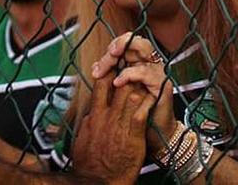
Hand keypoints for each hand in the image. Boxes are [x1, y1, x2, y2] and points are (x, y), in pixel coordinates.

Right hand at [72, 68, 150, 184]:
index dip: (109, 72)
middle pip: (118, 85)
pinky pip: (142, 111)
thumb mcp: (83, 137)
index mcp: (94, 115)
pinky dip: (148, 101)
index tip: (116, 67)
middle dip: (128, 73)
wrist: (99, 180)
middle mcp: (107, 115)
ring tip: (147, 77)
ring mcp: (120, 123)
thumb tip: (90, 114)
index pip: (101, 85)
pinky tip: (154, 94)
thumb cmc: (90, 163)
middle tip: (136, 65)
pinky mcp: (133, 133)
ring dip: (140, 84)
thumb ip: (89, 123)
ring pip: (132, 94)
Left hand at [91, 32, 175, 154]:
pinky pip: (145, 72)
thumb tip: (95, 66)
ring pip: (140, 50)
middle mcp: (151, 63)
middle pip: (135, 42)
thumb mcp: (119, 92)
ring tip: (103, 71)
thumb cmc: (137, 113)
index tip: (98, 65)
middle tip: (101, 63)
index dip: (112, 47)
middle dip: (115, 48)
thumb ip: (110, 77)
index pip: (127, 43)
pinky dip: (129, 75)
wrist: (154, 134)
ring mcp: (158, 72)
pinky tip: (117, 83)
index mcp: (141, 62)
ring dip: (118, 58)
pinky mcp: (162, 84)